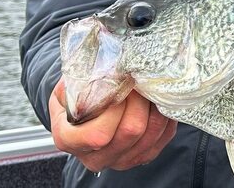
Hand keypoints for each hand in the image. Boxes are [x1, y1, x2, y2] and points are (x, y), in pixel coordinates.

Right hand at [49, 78, 176, 172]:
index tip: (119, 85)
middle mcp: (94, 157)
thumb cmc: (77, 91)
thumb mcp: (71, 83)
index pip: (98, 135)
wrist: (85, 104)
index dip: (114, 109)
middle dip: (139, 101)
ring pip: (150, 134)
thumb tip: (111, 73)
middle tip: (139, 80)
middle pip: (130, 132)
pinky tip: (157, 100)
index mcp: (69, 140)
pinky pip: (163, 136)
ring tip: (148, 87)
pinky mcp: (142, 156)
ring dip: (154, 106)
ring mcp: (119, 160)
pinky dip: (164, 116)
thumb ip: (84, 82)